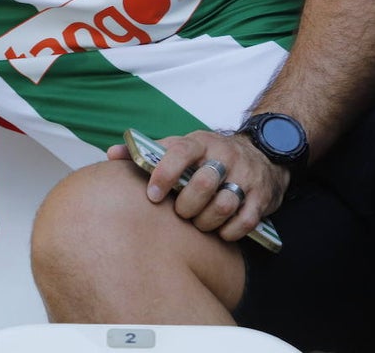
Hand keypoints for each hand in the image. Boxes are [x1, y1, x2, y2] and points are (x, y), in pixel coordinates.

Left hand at [106, 129, 288, 242]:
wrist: (262, 153)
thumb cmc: (209, 155)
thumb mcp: (181, 147)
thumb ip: (147, 152)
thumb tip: (112, 155)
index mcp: (199, 142)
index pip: (180, 153)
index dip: (164, 174)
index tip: (152, 195)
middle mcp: (224, 156)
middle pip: (203, 183)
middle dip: (186, 205)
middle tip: (180, 213)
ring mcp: (246, 176)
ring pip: (224, 204)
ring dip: (206, 221)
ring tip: (197, 223)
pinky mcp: (262, 197)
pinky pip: (245, 221)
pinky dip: (229, 232)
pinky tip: (220, 232)